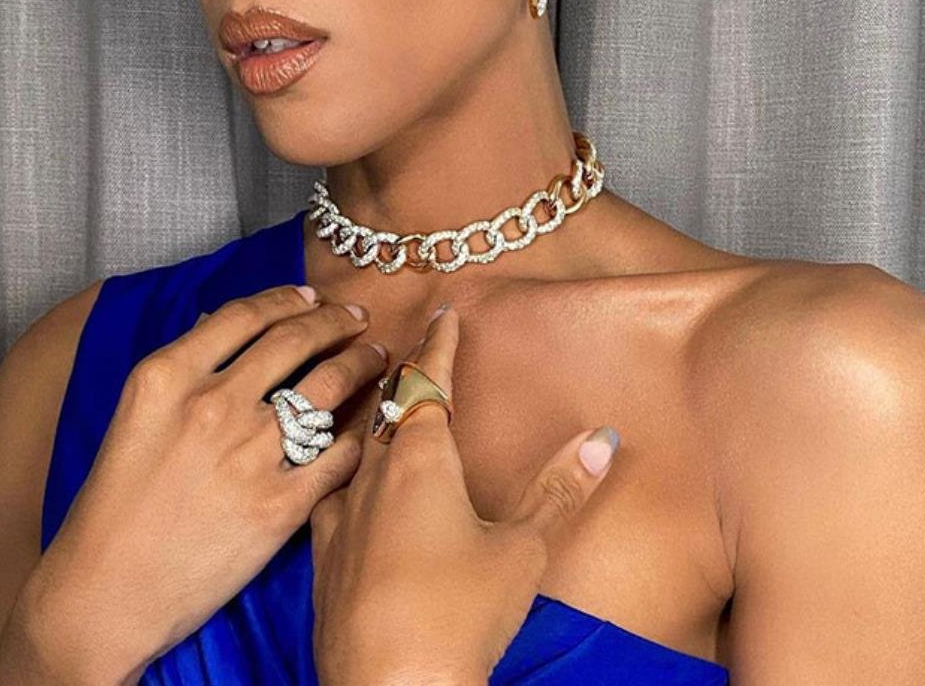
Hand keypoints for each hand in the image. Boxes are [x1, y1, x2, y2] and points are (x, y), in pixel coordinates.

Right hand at [23, 284, 386, 681]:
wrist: (107, 593)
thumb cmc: (113, 507)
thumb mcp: (135, 416)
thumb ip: (182, 366)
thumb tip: (219, 321)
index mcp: (169, 376)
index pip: (244, 315)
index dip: (287, 299)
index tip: (311, 297)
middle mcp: (213, 404)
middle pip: (295, 339)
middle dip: (336, 321)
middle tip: (356, 319)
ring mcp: (249, 453)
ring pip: (328, 386)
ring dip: (360, 363)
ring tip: (374, 358)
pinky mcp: (279, 504)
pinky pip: (338, 454)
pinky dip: (356, 438)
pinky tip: (361, 432)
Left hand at [310, 304, 620, 684]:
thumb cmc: (459, 612)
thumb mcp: (523, 549)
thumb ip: (558, 490)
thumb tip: (602, 437)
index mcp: (421, 457)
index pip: (429, 380)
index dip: (440, 345)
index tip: (444, 313)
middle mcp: (373, 473)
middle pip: (386, 406)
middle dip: (405, 377)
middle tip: (418, 355)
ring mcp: (339, 515)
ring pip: (356, 449)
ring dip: (374, 424)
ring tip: (386, 413)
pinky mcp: (321, 557)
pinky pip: (333, 493)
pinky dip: (350, 475)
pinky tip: (353, 490)